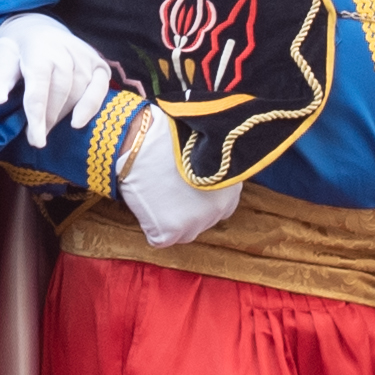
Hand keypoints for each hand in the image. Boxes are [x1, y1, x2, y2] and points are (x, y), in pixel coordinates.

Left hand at [0, 10, 118, 145]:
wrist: (37, 29)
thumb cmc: (17, 50)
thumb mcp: (1, 58)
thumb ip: (0, 78)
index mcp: (38, 48)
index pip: (39, 86)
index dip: (37, 115)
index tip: (36, 140)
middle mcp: (65, 49)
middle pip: (61, 92)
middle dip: (49, 118)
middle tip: (37, 137)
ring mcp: (84, 55)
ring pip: (79, 92)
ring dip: (64, 114)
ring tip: (49, 126)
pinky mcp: (98, 62)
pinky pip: (100, 88)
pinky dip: (91, 107)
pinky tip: (78, 122)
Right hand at [114, 109, 241, 252]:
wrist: (143, 139)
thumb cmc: (169, 135)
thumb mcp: (202, 152)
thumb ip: (208, 173)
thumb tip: (199, 182)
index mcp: (231, 187)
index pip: (219, 207)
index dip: (198, 198)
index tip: (184, 188)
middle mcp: (220, 208)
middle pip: (202, 222)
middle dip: (186, 210)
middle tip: (167, 190)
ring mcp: (196, 222)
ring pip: (183, 233)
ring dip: (170, 220)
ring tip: (155, 194)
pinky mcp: (172, 231)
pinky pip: (160, 239)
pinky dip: (150, 226)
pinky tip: (145, 203)